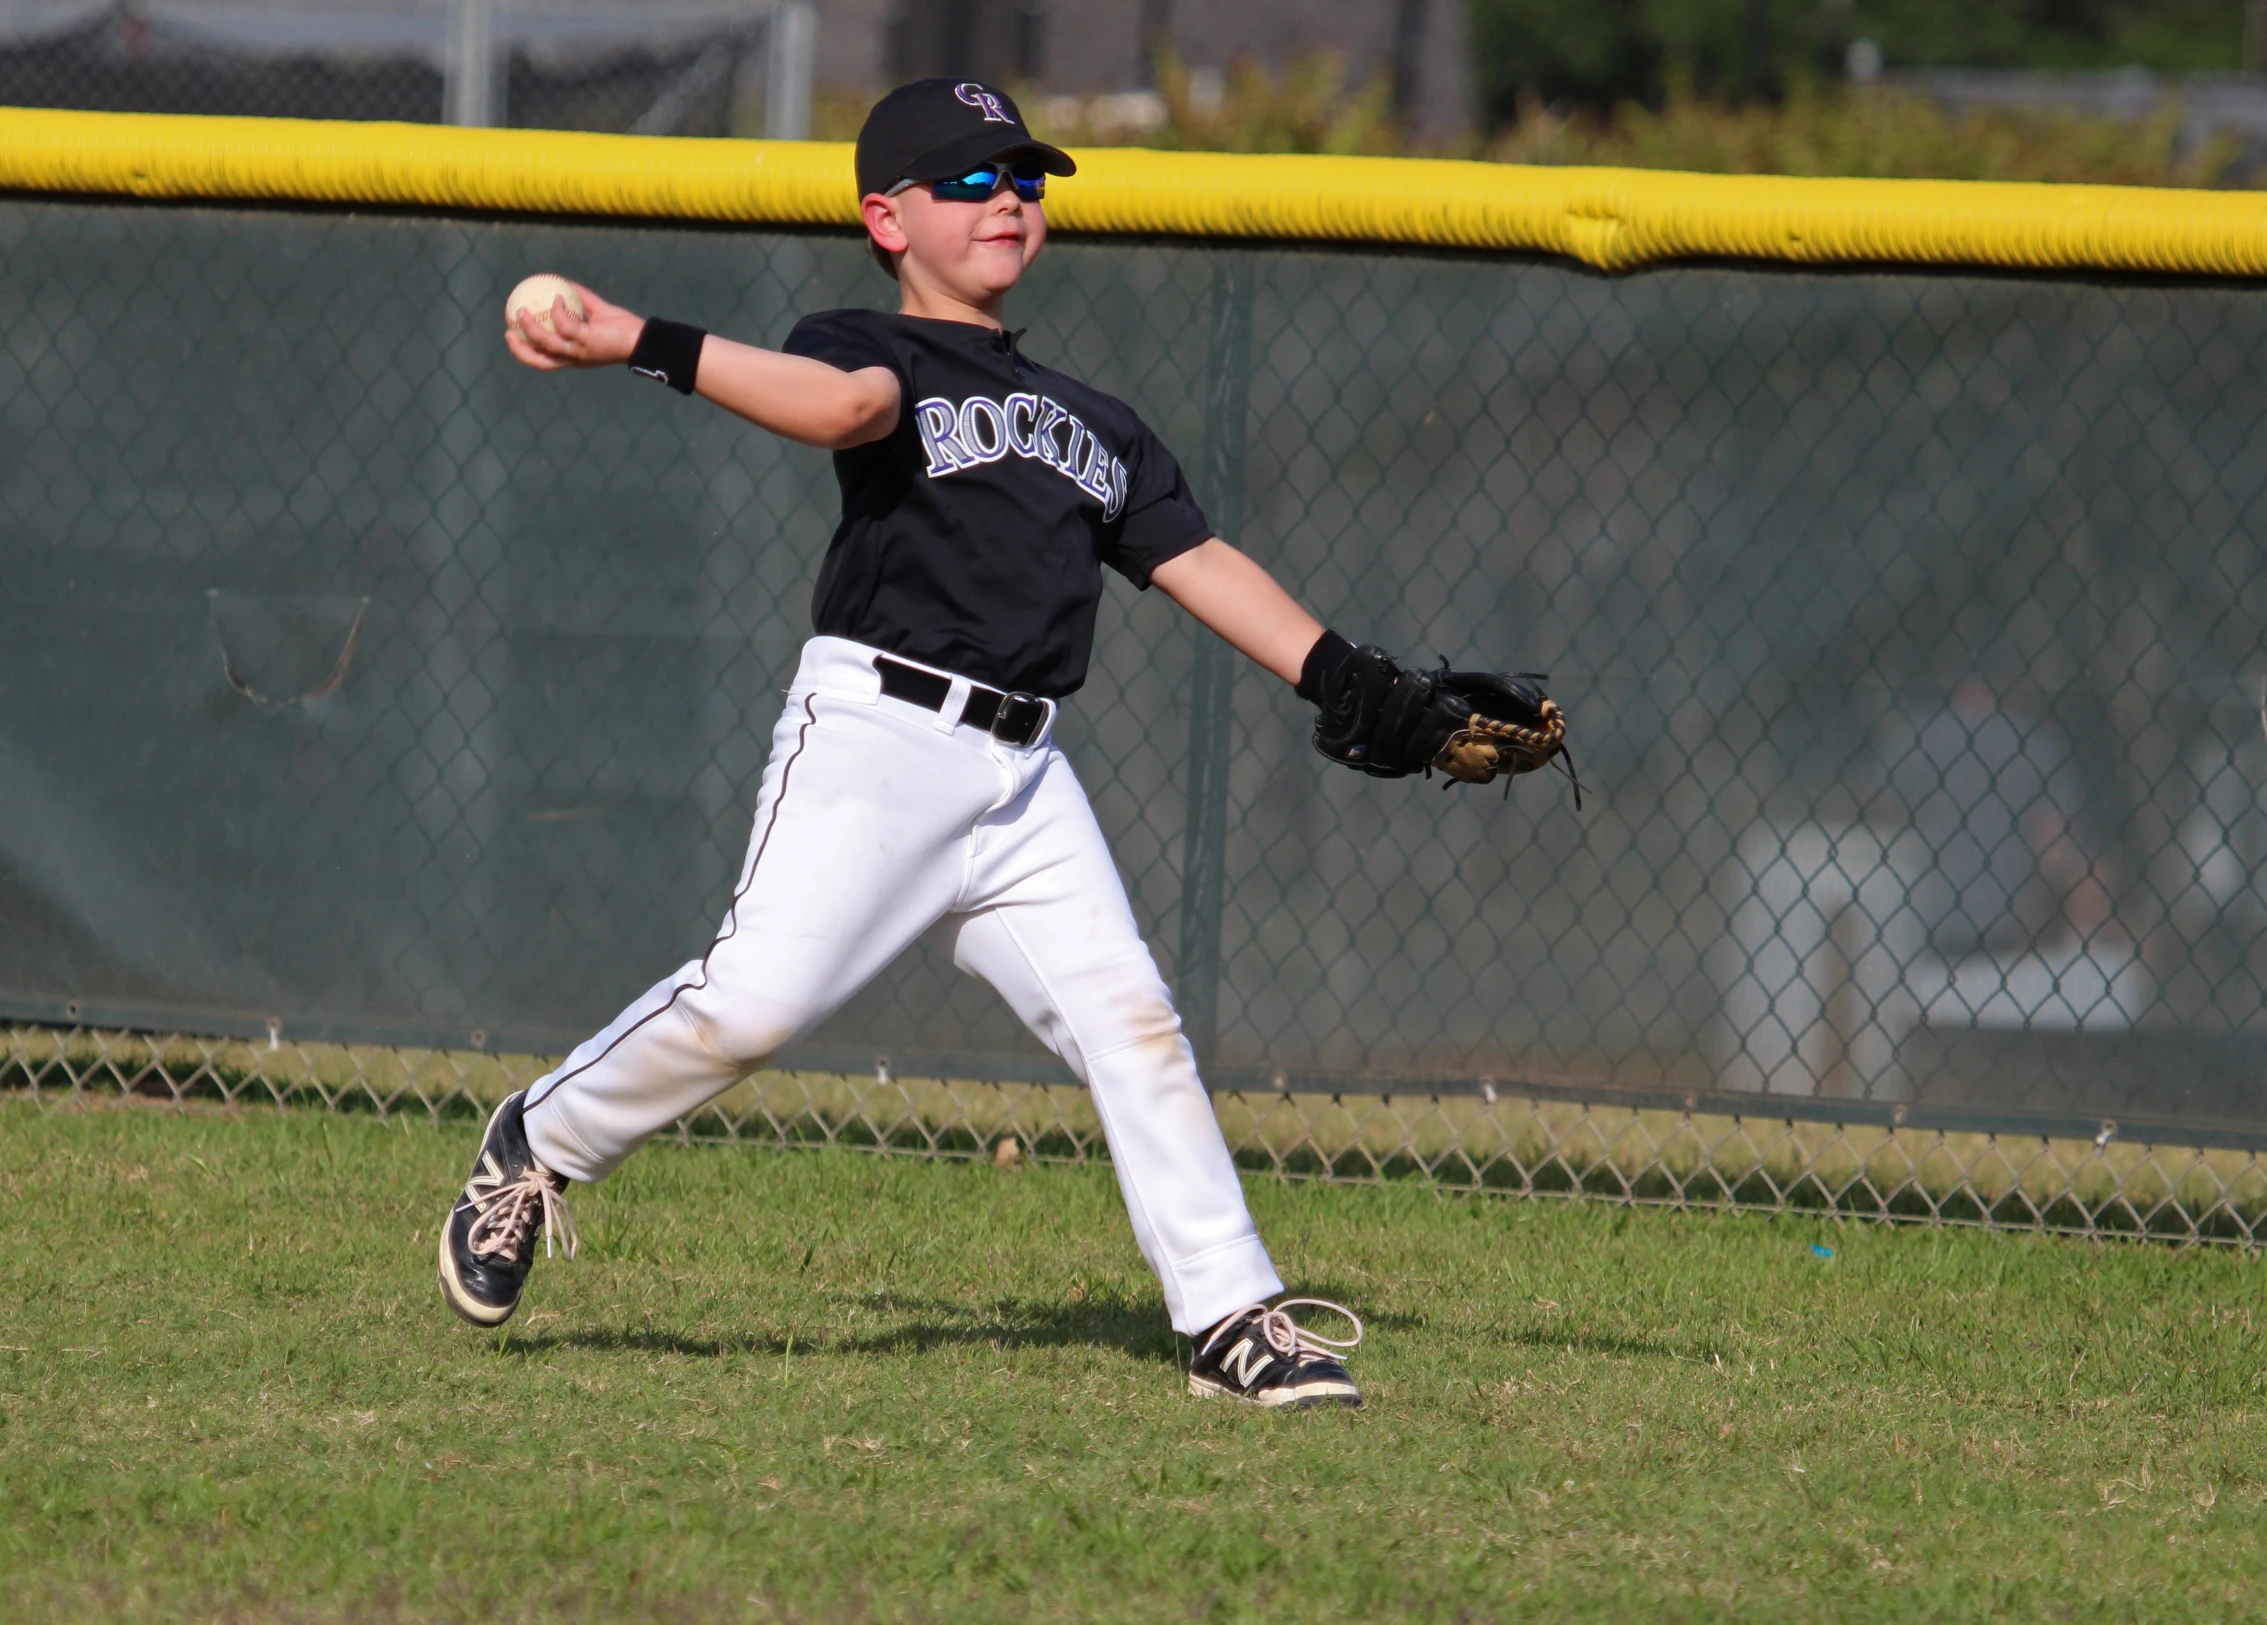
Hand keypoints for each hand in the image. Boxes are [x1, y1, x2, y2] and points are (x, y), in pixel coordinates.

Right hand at [504, 280, 642, 370]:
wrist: (642, 338)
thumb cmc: (623, 329)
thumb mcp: (598, 314)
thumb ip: (581, 301)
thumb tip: (564, 284)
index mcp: (574, 356)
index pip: (545, 360)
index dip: (525, 352)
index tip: (512, 335)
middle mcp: (574, 358)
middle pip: (540, 361)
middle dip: (520, 350)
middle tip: (508, 331)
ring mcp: (580, 351)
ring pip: (547, 343)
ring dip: (531, 328)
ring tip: (522, 310)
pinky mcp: (587, 341)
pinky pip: (565, 325)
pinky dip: (558, 311)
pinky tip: (557, 297)